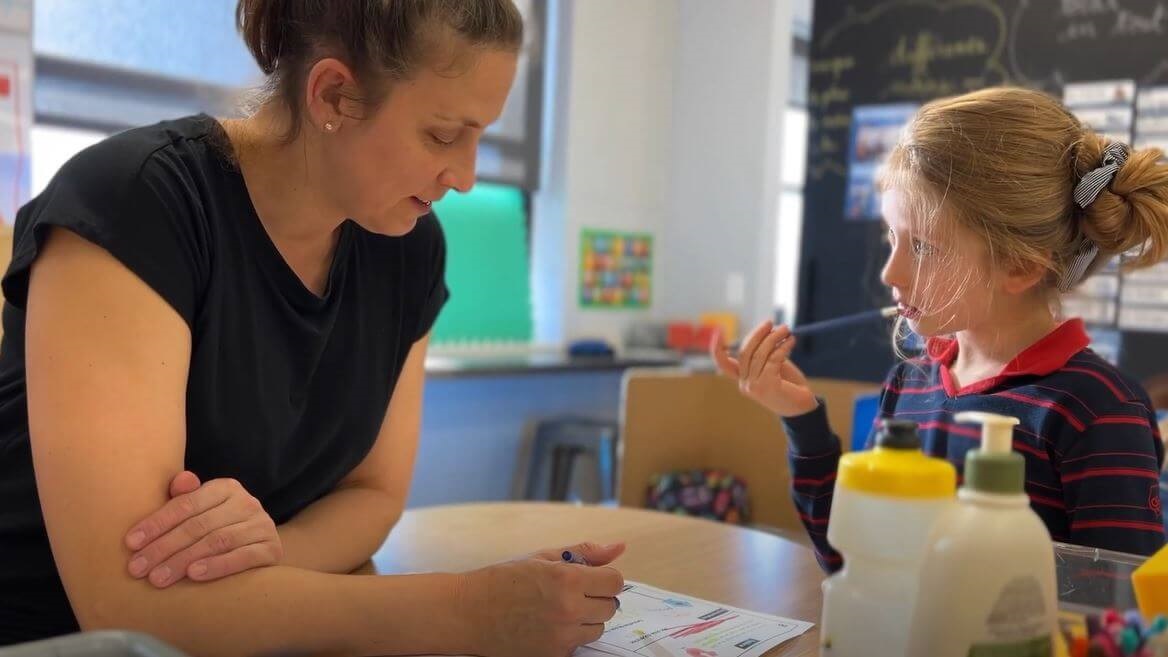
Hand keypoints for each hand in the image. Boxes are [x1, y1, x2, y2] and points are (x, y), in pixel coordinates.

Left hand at [124, 471, 282, 587]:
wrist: (260, 550)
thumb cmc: (218, 529)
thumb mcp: (200, 512)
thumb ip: (184, 498)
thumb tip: (179, 481)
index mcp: (225, 488)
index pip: (186, 504)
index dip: (157, 523)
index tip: (130, 543)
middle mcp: (246, 502)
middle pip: (198, 526)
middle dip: (163, 548)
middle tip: (137, 569)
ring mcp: (262, 525)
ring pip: (217, 541)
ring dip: (183, 560)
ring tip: (157, 578)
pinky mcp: (272, 549)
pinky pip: (243, 557)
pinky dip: (218, 566)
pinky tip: (194, 575)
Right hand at [464, 541, 625, 656]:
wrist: (469, 612)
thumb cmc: (503, 580)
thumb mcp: (543, 557)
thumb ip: (585, 553)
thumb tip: (619, 548)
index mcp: (568, 579)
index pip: (615, 581)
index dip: (605, 578)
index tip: (592, 578)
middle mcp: (569, 609)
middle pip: (610, 607)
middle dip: (596, 597)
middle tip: (571, 592)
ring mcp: (562, 636)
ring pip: (597, 628)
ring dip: (586, 619)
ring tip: (557, 609)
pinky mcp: (554, 655)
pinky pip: (578, 645)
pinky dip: (569, 636)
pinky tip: (547, 625)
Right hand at [711, 320, 817, 416]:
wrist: (803, 407)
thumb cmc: (789, 385)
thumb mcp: (773, 365)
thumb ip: (765, 352)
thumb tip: (766, 329)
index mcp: (742, 379)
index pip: (723, 364)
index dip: (716, 347)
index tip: (718, 329)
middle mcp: (744, 384)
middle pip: (745, 351)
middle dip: (758, 334)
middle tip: (771, 322)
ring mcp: (754, 387)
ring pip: (760, 354)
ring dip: (774, 337)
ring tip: (786, 330)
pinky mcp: (767, 385)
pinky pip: (773, 359)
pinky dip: (783, 347)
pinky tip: (792, 341)